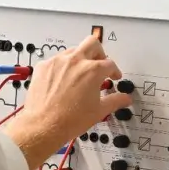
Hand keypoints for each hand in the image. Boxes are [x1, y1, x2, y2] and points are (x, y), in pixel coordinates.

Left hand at [2, 35, 129, 166]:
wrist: (44, 125)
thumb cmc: (70, 120)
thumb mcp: (99, 111)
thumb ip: (115, 101)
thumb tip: (125, 98)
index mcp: (93, 70)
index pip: (110, 64)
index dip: (114, 71)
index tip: (113, 76)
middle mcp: (75, 61)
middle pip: (92, 43)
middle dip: (99, 53)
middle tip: (99, 64)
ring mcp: (58, 61)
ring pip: (73, 50)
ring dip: (80, 59)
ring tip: (80, 74)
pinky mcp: (43, 66)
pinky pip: (56, 60)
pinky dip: (62, 67)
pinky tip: (63, 80)